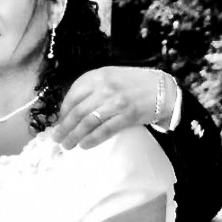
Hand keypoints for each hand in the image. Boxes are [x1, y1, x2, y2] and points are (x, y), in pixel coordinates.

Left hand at [52, 66, 176, 149]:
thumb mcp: (110, 77)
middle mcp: (105, 87)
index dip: (62, 112)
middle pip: (77, 112)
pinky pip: (104, 130)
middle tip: (57, 138)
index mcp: (98, 76)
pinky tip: (84, 145)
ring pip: (88, 122)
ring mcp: (116, 101)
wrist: (163, 89)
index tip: (59, 123)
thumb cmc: (133, 84)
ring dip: (74, 136)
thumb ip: (91, 88)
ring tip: (68, 145)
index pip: (72, 96)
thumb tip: (69, 110)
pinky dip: (92, 140)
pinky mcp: (127, 115)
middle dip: (64, 128)